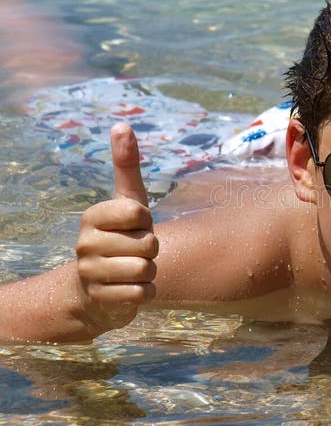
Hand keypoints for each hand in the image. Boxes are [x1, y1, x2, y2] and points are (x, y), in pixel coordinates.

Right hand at [75, 123, 158, 329]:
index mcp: (92, 217)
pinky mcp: (102, 301)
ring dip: (149, 273)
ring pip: (146, 270)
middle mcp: (85, 245)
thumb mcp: (127, 201)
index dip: (146, 221)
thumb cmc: (120, 238)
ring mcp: (91, 274)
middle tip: (134, 253)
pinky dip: (146, 293)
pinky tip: (130, 290)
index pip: (139, 212)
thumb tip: (122, 124)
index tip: (135, 226)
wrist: (96, 291)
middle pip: (148, 244)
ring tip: (133, 271)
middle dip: (151, 251)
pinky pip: (143, 294)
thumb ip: (126, 166)